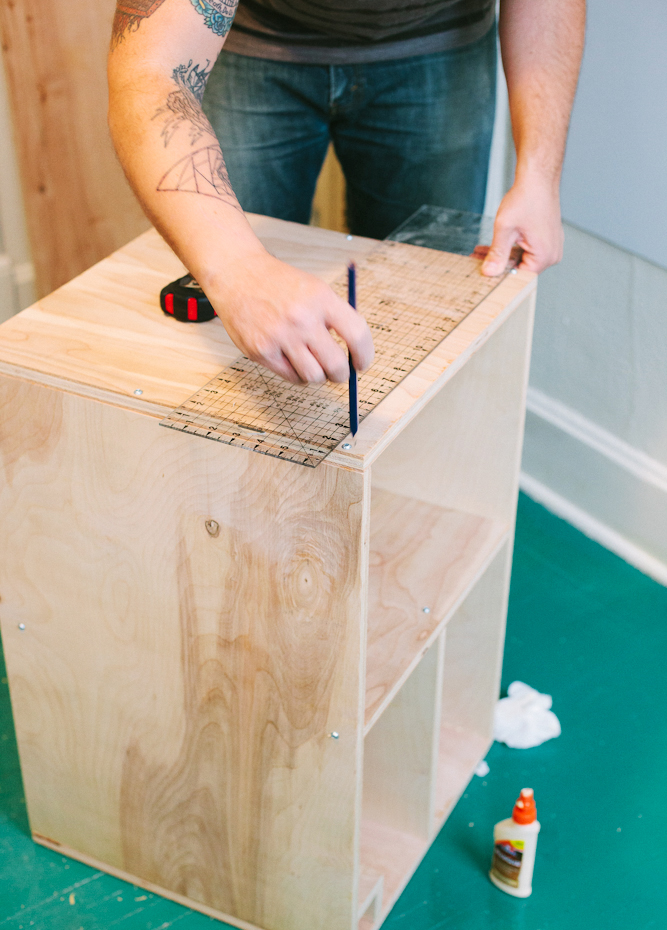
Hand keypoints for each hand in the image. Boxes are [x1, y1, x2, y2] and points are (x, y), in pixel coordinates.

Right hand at [210, 249, 374, 383]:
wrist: (238, 274)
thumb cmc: (280, 284)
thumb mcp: (315, 289)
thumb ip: (336, 318)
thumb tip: (356, 355)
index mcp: (321, 299)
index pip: (357, 335)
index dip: (365, 355)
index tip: (361, 363)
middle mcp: (301, 318)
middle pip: (336, 365)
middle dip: (342, 375)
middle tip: (339, 373)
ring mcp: (279, 336)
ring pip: (314, 376)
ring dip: (319, 376)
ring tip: (313, 363)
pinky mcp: (261, 351)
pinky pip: (291, 377)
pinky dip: (297, 374)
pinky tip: (293, 360)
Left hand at [481, 176, 563, 275]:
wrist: (538, 177)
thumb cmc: (527, 197)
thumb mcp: (505, 228)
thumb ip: (497, 253)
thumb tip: (490, 272)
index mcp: (545, 255)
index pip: (520, 277)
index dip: (500, 275)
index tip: (483, 275)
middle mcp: (552, 253)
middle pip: (520, 267)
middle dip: (498, 264)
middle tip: (477, 260)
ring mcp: (551, 246)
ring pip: (521, 258)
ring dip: (502, 255)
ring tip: (481, 252)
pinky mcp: (546, 238)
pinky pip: (526, 249)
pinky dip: (511, 247)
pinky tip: (493, 245)